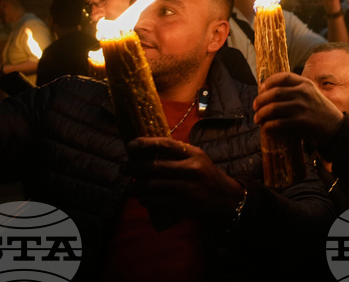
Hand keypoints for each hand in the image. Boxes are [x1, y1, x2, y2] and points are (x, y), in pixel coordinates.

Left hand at [126, 137, 244, 216]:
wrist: (224, 198)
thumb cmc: (207, 175)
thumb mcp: (198, 158)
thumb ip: (179, 153)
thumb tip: (150, 150)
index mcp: (193, 154)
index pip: (166, 144)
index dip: (146, 143)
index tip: (130, 145)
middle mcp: (190, 169)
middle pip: (155, 166)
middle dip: (134, 167)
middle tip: (123, 168)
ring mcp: (186, 187)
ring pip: (153, 185)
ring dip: (137, 186)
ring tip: (129, 186)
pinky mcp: (183, 203)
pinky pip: (158, 200)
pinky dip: (146, 199)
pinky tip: (141, 198)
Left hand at [253, 72, 344, 142]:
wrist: (335, 126)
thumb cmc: (319, 109)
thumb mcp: (310, 93)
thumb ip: (295, 90)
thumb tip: (269, 93)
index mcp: (305, 83)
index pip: (283, 77)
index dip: (269, 82)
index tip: (261, 88)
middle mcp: (303, 92)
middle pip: (275, 93)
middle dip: (260, 100)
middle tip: (255, 107)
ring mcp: (302, 106)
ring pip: (274, 108)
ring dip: (262, 114)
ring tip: (257, 119)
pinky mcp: (301, 121)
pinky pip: (279, 122)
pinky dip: (269, 126)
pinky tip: (266, 127)